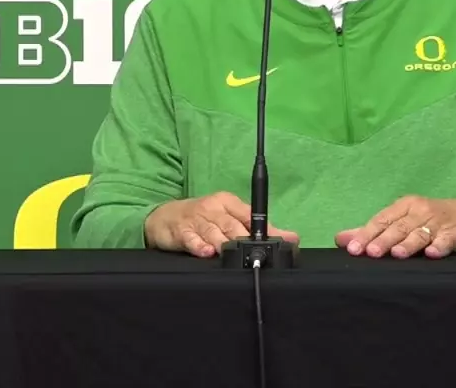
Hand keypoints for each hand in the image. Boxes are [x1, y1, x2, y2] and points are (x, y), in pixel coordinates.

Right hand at [144, 191, 299, 257]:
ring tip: (230, 251)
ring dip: (223, 243)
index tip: (283, 240)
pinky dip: (199, 245)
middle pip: (234, 225)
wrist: (164, 217)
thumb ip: (256, 228)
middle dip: (245, 238)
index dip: (268, 229)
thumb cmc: (201, 218)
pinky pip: (191, 238)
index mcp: (228, 202)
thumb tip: (291, 237)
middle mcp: (214, 208)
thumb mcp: (228, 217)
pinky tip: (205, 252)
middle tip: (256, 252)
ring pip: (214, 231)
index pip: (252, 214)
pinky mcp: (181, 231)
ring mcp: (197, 219)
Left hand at [334, 196, 455, 258]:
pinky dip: (440, 245)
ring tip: (397, 254)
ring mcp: (439, 222)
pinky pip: (447, 239)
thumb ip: (372, 231)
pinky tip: (433, 253)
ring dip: (408, 244)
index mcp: (404, 207)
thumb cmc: (432, 219)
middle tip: (371, 253)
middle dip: (383, 240)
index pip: (381, 220)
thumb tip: (341, 239)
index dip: (366, 235)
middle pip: (398, 227)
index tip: (352, 249)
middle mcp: (419, 212)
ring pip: (420, 233)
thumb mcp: (403, 219)